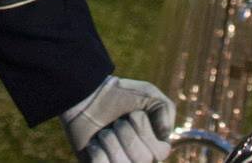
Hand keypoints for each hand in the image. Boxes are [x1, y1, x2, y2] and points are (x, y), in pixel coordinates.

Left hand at [61, 75, 175, 162]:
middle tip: (116, 122)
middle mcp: (138, 160)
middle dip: (125, 132)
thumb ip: (166, 110)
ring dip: (110, 139)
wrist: (85, 95)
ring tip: (103, 132)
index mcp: (154, 146)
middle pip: (142, 159)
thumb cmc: (118, 94)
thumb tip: (165, 135)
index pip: (160, 152)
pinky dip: (96, 150)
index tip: (132, 114)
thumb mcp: (149, 94)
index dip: (143, 130)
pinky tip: (93, 143)